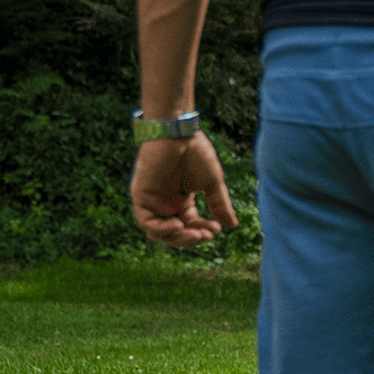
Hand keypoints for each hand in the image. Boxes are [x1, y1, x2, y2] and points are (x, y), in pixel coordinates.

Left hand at [130, 132, 236, 247]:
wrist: (178, 133)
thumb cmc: (195, 153)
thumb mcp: (212, 183)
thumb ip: (220, 204)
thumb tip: (232, 225)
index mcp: (181, 200)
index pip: (190, 225)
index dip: (202, 232)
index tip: (216, 230)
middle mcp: (165, 203)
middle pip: (174, 234)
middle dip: (190, 240)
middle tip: (204, 236)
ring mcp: (152, 200)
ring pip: (158, 233)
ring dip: (176, 238)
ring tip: (193, 234)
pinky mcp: (141, 196)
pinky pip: (147, 223)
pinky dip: (162, 230)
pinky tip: (178, 225)